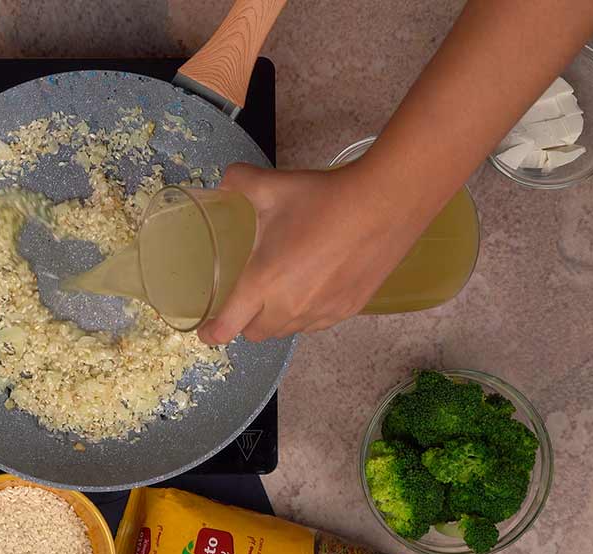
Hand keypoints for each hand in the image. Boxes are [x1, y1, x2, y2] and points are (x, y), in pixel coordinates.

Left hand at [197, 162, 425, 343]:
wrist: (385, 203)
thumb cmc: (324, 197)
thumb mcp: (272, 186)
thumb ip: (239, 182)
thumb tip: (224, 181)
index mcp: (263, 282)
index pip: (229, 326)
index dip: (212, 333)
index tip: (207, 331)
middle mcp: (290, 307)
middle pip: (256, 334)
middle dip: (245, 322)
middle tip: (245, 301)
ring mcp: (321, 312)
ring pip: (287, 331)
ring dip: (276, 320)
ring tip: (279, 294)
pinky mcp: (347, 310)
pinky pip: (316, 324)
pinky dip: (306, 315)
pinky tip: (310, 291)